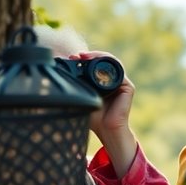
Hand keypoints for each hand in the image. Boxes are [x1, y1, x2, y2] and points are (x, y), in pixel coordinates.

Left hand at [79, 50, 136, 176]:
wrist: (106, 130)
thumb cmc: (93, 117)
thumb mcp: (81, 98)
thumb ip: (74, 87)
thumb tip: (57, 73)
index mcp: (103, 82)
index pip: (96, 64)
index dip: (85, 58)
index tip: (72, 57)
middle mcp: (113, 80)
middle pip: (105, 60)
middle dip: (92, 55)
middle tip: (78, 55)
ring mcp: (122, 83)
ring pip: (113, 62)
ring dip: (100, 56)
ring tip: (86, 56)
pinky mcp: (128, 87)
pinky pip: (120, 72)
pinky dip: (110, 65)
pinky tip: (98, 65)